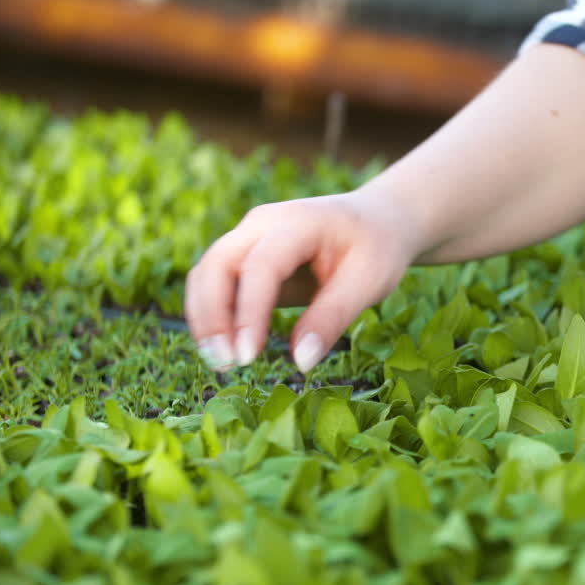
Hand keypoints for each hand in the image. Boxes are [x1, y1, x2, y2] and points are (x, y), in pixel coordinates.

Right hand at [185, 190, 422, 373]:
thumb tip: (301, 362)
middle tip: (225, 364)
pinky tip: (226, 348)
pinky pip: (216, 282)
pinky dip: (214, 314)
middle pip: (217, 264)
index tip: (248, 357)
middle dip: (212, 316)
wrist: (378, 219)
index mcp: (299, 222)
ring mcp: (249, 236)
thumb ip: (333, 318)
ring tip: (221, 363)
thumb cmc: (377, 248)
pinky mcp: (246, 256)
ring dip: (206, 318)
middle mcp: (264, 223)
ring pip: (207, 273)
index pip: (261, 265)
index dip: (250, 312)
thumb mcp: (369, 282)